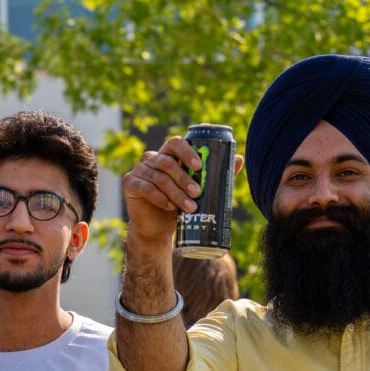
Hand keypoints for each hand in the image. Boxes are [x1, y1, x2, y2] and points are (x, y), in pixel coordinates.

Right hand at [121, 136, 244, 246]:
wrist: (157, 228)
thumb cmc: (178, 205)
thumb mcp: (198, 190)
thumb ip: (216, 174)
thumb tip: (239, 158)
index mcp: (168, 154)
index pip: (175, 142)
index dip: (186, 151)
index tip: (199, 166)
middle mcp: (151, 158)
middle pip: (167, 163)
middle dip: (184, 179)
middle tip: (198, 194)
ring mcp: (138, 170)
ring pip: (158, 178)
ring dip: (176, 193)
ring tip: (190, 207)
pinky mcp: (130, 184)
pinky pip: (145, 188)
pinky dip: (159, 198)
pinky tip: (170, 207)